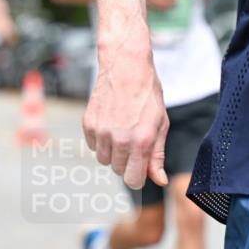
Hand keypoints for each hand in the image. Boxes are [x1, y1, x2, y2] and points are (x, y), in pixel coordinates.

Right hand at [83, 40, 168, 188]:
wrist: (126, 68)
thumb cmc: (147, 95)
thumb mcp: (160, 125)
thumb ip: (157, 156)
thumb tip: (159, 180)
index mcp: (141, 141)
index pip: (133, 180)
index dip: (137, 177)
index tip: (139, 169)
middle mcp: (119, 139)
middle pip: (118, 170)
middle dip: (126, 162)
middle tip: (133, 141)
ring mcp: (101, 131)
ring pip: (103, 159)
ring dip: (112, 151)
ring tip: (121, 131)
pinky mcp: (88, 124)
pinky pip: (92, 146)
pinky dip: (100, 140)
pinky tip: (110, 123)